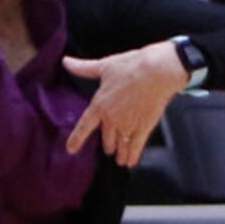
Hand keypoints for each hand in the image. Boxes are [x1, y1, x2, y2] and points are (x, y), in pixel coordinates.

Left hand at [63, 40, 188, 166]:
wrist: (158, 70)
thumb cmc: (132, 66)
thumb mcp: (105, 66)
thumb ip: (84, 68)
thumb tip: (66, 62)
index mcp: (99, 105)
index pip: (84, 126)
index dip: (77, 139)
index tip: (71, 150)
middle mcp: (112, 118)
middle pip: (106, 138)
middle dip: (107, 144)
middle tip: (108, 148)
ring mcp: (128, 124)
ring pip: (120, 144)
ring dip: (119, 152)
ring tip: (119, 159)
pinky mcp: (145, 126)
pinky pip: (136, 145)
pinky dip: (133, 155)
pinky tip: (131, 162)